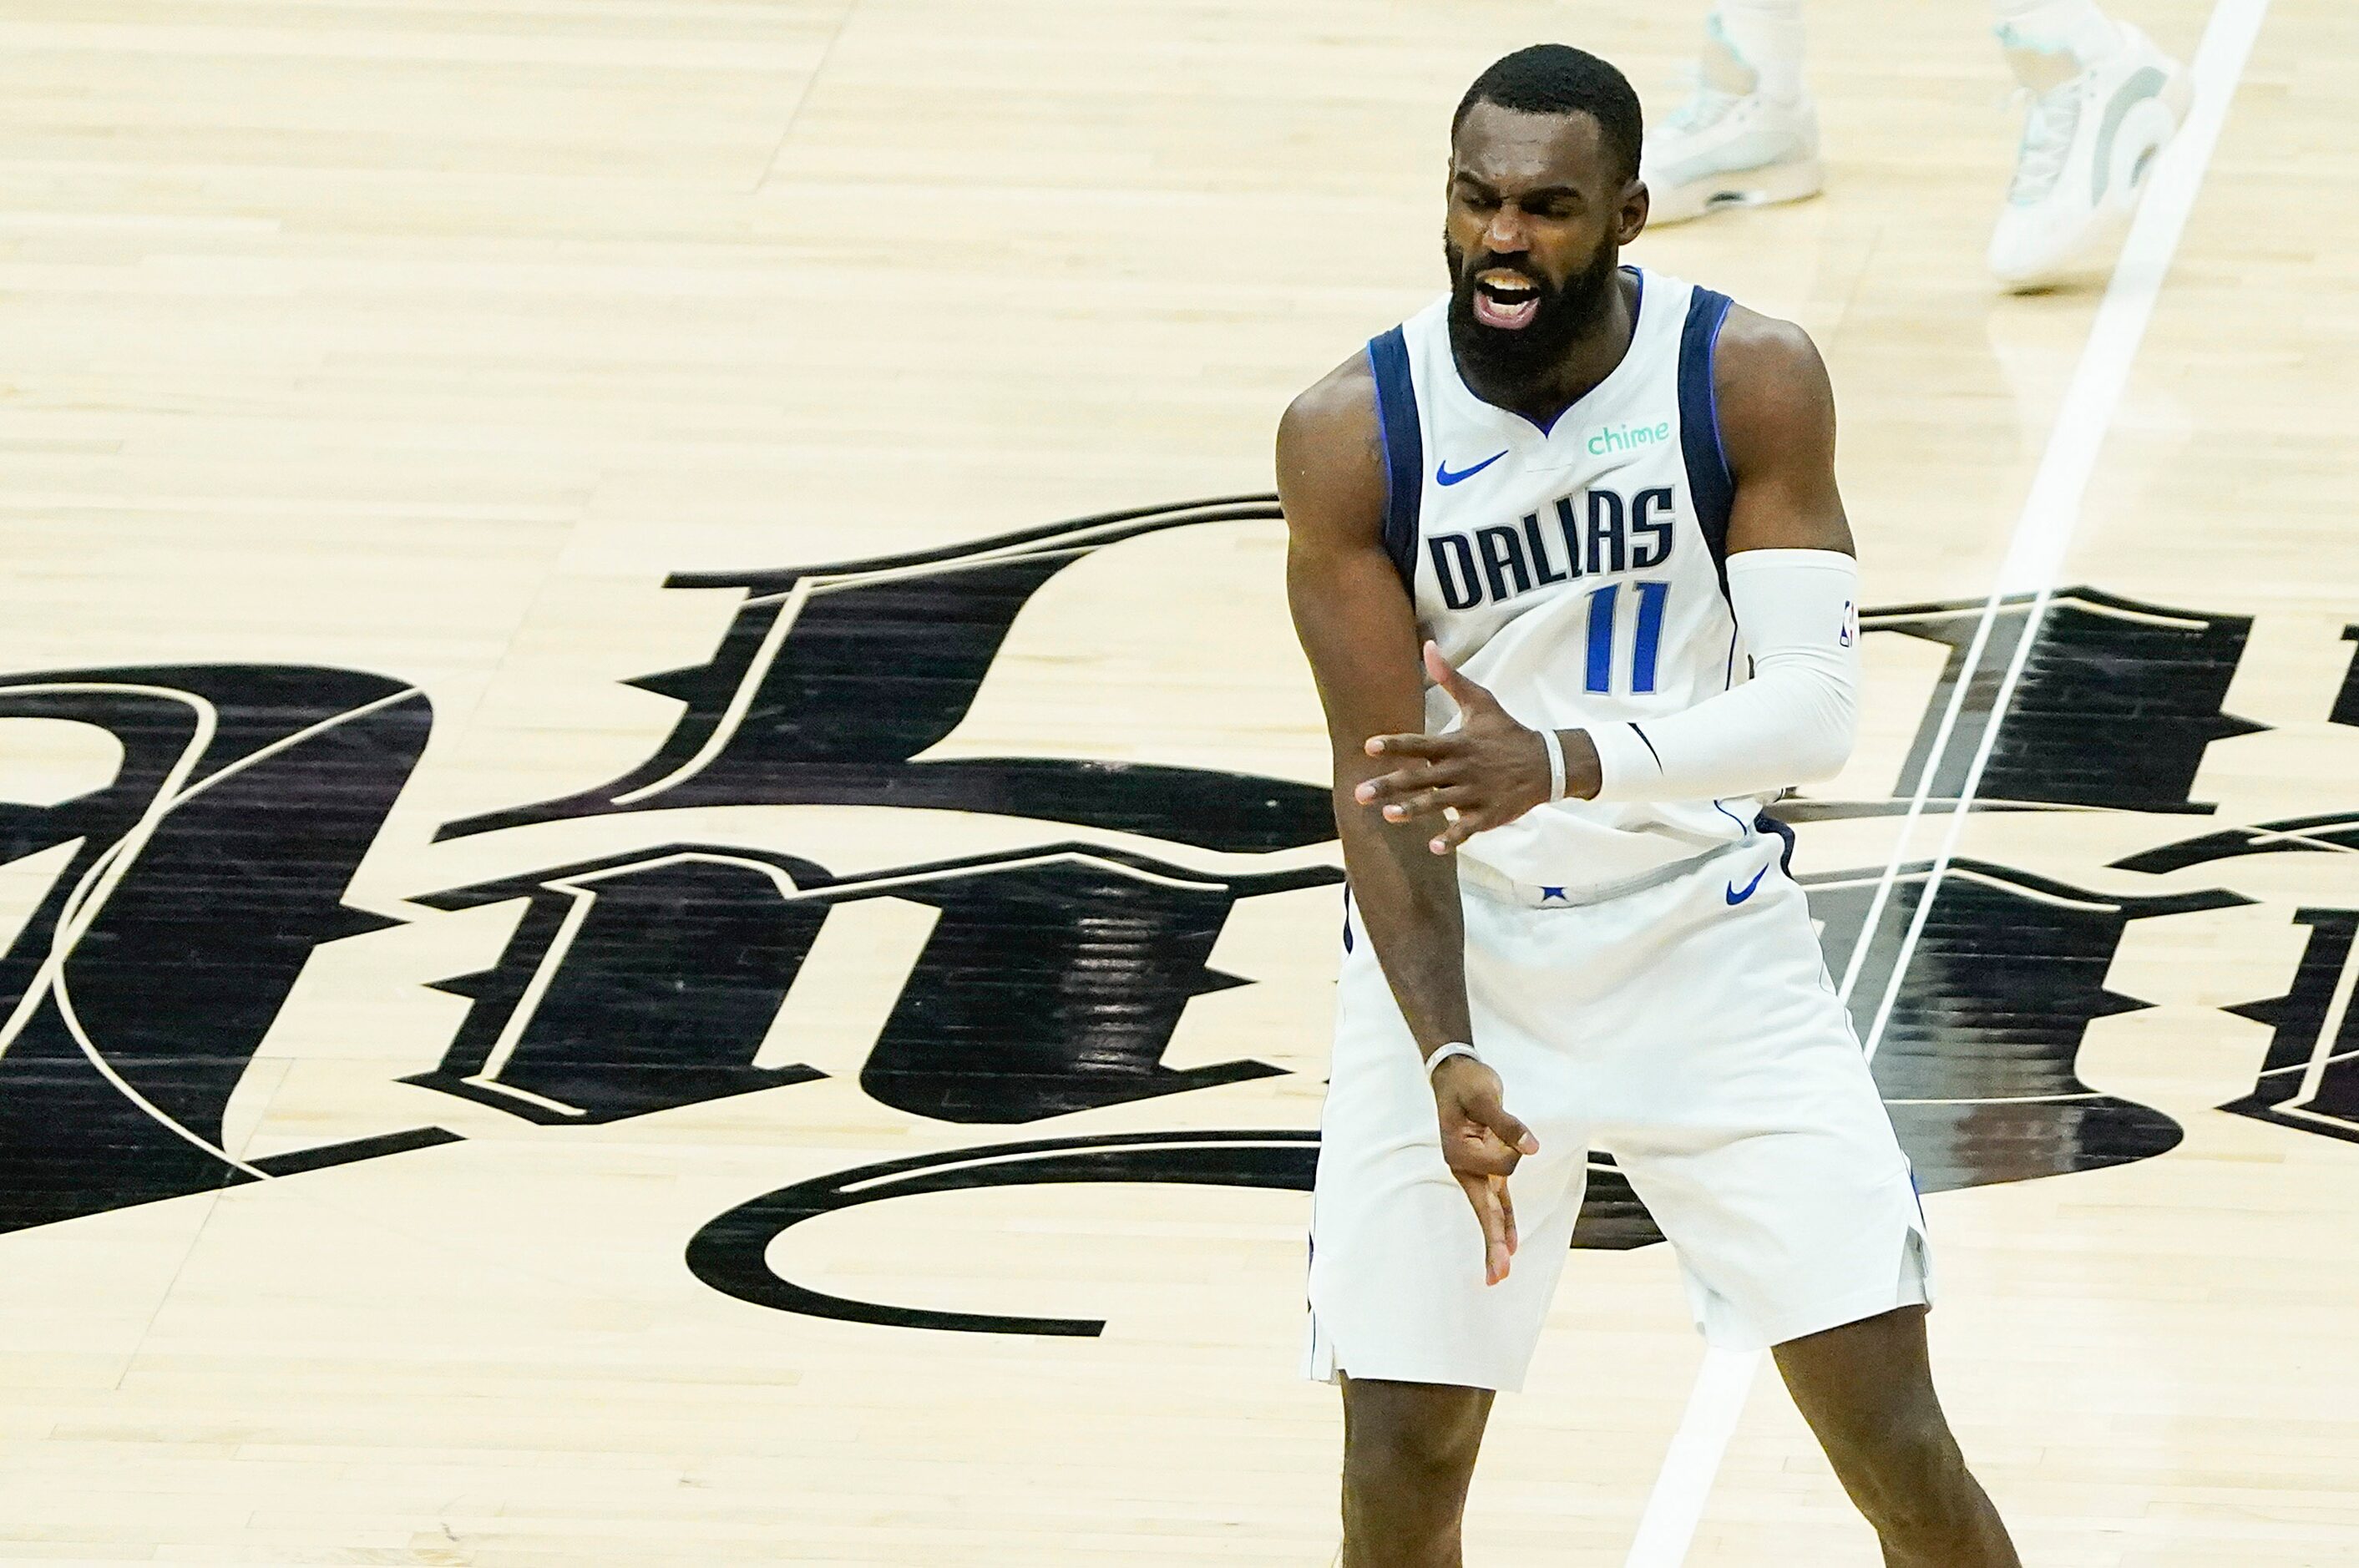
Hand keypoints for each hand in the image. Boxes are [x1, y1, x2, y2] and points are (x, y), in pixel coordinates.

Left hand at [1355, 643, 1591, 853]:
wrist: (1546, 763)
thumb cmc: (1506, 732)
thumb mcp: (1481, 702)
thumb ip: (1450, 679)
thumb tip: (1428, 646)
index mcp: (1457, 744)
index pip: (1420, 744)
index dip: (1395, 745)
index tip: (1369, 746)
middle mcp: (1462, 769)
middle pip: (1421, 779)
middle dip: (1390, 786)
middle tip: (1360, 793)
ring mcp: (1475, 794)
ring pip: (1440, 804)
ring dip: (1414, 811)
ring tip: (1388, 816)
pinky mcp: (1488, 815)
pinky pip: (1468, 829)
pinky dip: (1453, 838)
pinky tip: (1434, 848)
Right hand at [1429, 1053, 1538, 1285]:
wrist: (1455, 1074)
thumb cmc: (1467, 1083)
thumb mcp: (1484, 1097)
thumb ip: (1507, 1124)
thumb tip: (1532, 1148)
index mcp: (1459, 1153)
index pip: (1500, 1166)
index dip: (1513, 1147)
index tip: (1509, 1126)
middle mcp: (1465, 1168)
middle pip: (1483, 1212)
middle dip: (1492, 1244)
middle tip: (1497, 1277)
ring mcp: (1476, 1171)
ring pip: (1491, 1212)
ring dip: (1497, 1241)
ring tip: (1499, 1275)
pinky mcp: (1488, 1168)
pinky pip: (1499, 1201)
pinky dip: (1506, 1223)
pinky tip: (1511, 1245)